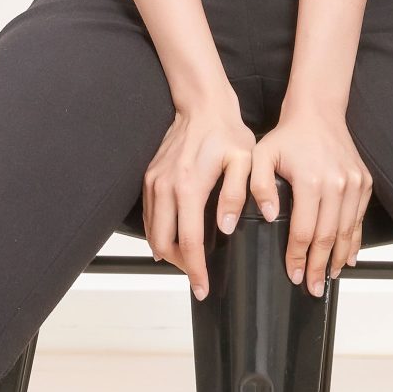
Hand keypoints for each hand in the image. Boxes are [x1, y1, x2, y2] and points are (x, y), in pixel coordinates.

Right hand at [142, 88, 255, 300]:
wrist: (201, 105)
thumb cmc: (226, 131)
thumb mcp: (243, 161)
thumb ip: (237, 195)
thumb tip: (226, 227)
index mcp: (189, 187)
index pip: (188, 241)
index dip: (195, 269)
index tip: (203, 287)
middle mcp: (165, 188)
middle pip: (163, 243)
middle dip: (179, 265)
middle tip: (197, 276)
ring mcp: (153, 182)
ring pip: (152, 231)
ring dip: (167, 251)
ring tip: (188, 261)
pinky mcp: (149, 178)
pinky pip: (149, 215)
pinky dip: (159, 232)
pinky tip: (174, 238)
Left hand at [248, 100, 371, 293]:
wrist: (318, 112)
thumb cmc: (288, 135)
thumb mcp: (261, 156)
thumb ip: (258, 187)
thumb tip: (271, 217)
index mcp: (311, 181)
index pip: (305, 231)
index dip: (299, 257)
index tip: (295, 275)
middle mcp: (337, 184)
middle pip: (328, 237)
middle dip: (320, 267)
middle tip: (313, 288)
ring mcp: (354, 183)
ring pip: (348, 231)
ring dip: (339, 257)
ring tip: (330, 277)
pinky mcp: (364, 181)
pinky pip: (359, 217)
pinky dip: (355, 239)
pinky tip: (348, 255)